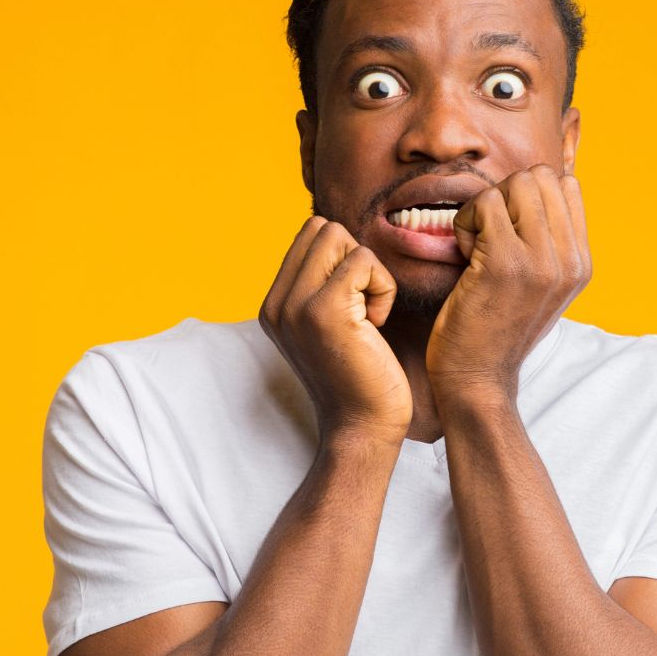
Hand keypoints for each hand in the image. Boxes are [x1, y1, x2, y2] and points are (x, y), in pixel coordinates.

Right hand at [260, 216, 411, 445]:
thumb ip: (320, 286)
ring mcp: (296, 305)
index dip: (342, 259)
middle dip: (353, 258)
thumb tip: (337, 239)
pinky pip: (364, 260)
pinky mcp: (326, 309)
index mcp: (273, 304)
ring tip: (367, 316)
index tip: (352, 305)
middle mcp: (276, 302)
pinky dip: (383, 288)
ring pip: (340, 237)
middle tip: (362, 307)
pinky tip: (377, 325)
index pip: (307, 235)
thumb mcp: (327, 327)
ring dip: (368, 272)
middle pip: (321, 228)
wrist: (362, 428)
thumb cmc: (359, 378)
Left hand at [426, 164, 591, 404]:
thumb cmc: (497, 327)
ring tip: (478, 247)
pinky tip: (464, 257)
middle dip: (506, 196)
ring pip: (514, 184)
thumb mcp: (542, 286)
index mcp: (582, 263)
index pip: (567, 185)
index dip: (530, 196)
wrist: (477, 378)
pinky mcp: (506, 263)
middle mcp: (570, 261)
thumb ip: (550, 242)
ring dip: (484, 208)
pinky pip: (484, 205)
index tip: (511, 232)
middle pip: (540, 176)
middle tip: (489, 237)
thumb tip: (539, 187)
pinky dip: (465, 223)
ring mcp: (542, 261)